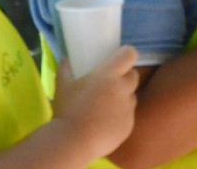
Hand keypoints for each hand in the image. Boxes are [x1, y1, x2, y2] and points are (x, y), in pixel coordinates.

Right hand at [53, 45, 138, 159]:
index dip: (126, 54)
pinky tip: (105, 123)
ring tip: (106, 106)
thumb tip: (66, 59)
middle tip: (109, 83)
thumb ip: (65, 69)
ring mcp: (128, 109)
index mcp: (109, 74)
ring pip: (131, 97)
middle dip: (125, 77)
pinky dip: (120, 117)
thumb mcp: (62, 85)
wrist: (75, 142)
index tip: (118, 58)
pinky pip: (128, 116)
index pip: (130, 54)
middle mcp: (123, 89)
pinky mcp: (129, 127)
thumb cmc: (69, 109)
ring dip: (123, 97)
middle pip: (133, 76)